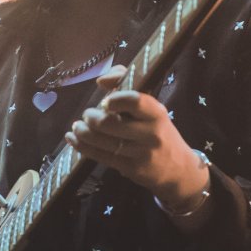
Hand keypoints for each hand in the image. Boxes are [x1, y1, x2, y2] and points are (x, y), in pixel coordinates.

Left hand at [64, 64, 208, 209]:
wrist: (177, 168)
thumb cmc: (158, 130)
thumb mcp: (151, 107)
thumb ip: (126, 82)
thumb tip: (101, 81)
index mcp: (156, 113)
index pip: (135, 102)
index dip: (115, 99)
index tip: (105, 101)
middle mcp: (150, 133)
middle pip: (110, 124)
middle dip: (91, 118)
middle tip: (87, 115)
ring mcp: (140, 154)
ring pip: (101, 141)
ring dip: (82, 132)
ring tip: (77, 127)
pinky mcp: (130, 169)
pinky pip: (100, 156)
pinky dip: (82, 146)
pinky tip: (73, 139)